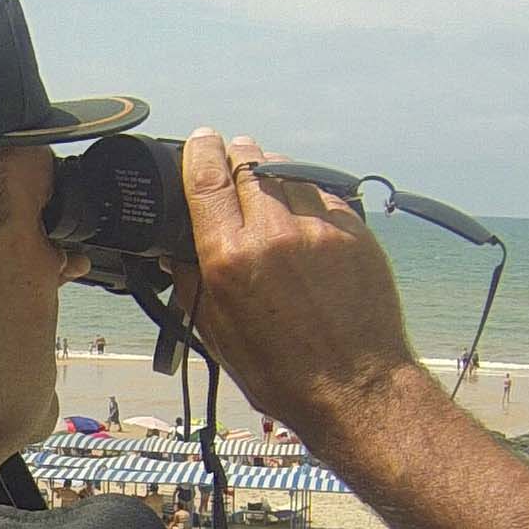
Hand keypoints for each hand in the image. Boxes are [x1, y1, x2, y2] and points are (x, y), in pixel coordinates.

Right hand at [174, 129, 420, 431]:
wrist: (355, 388)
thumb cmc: (284, 373)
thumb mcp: (218, 334)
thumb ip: (192, 282)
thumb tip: (173, 252)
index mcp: (231, 258)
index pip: (207, 177)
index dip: (200, 150)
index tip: (201, 140)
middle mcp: (274, 233)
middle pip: (248, 162)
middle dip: (236, 156)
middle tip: (231, 161)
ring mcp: (319, 227)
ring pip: (288, 172)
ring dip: (272, 173)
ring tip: (267, 189)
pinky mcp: (354, 231)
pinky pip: (322, 193)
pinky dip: (306, 194)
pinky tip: (300, 214)